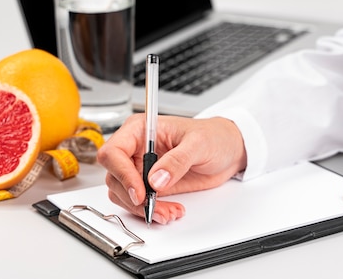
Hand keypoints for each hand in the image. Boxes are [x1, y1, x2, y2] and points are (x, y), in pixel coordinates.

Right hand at [97, 114, 246, 224]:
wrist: (228, 150)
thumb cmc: (214, 136)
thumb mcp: (199, 143)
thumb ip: (177, 160)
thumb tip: (156, 179)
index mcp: (140, 130)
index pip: (114, 152)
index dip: (121, 174)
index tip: (139, 192)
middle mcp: (136, 149)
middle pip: (114, 177)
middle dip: (133, 197)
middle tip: (154, 207)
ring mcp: (141, 168)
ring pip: (123, 194)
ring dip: (142, 209)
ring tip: (168, 211)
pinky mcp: (150, 185)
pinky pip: (138, 203)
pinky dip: (151, 212)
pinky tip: (170, 210)